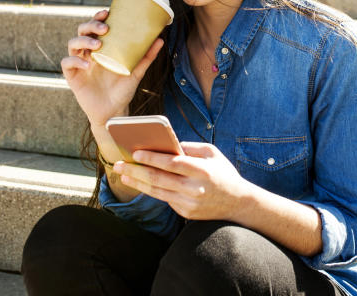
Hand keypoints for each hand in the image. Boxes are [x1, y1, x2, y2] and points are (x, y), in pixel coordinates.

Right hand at [60, 8, 163, 126]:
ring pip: (72, 43)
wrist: (114, 112)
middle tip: (105, 29)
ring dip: (83, 40)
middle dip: (91, 25)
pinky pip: (67, 64)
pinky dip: (75, 61)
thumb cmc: (122, 90)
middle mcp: (89, 53)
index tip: (107, 12)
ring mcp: (79, 64)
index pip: (96, 27)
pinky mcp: (72, 76)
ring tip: (97, 45)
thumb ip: (146, 56)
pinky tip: (87, 65)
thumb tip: (160, 39)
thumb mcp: (136, 72)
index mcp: (102, 48)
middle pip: (82, 31)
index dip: (98, 17)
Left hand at [114, 142, 254, 220]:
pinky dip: (151, 190)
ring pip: (157, 191)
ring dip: (137, 183)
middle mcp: (194, 188)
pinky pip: (165, 199)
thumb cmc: (223, 173)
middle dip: (136, 171)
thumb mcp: (213, 153)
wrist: (238, 203)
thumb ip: (190, 147)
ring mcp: (189, 203)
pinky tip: (140, 183)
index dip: (152, 158)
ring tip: (123, 175)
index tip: (135, 153)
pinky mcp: (186, 213)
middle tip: (119, 164)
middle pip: (159, 179)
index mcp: (202, 170)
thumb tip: (167, 144)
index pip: (172, 163)